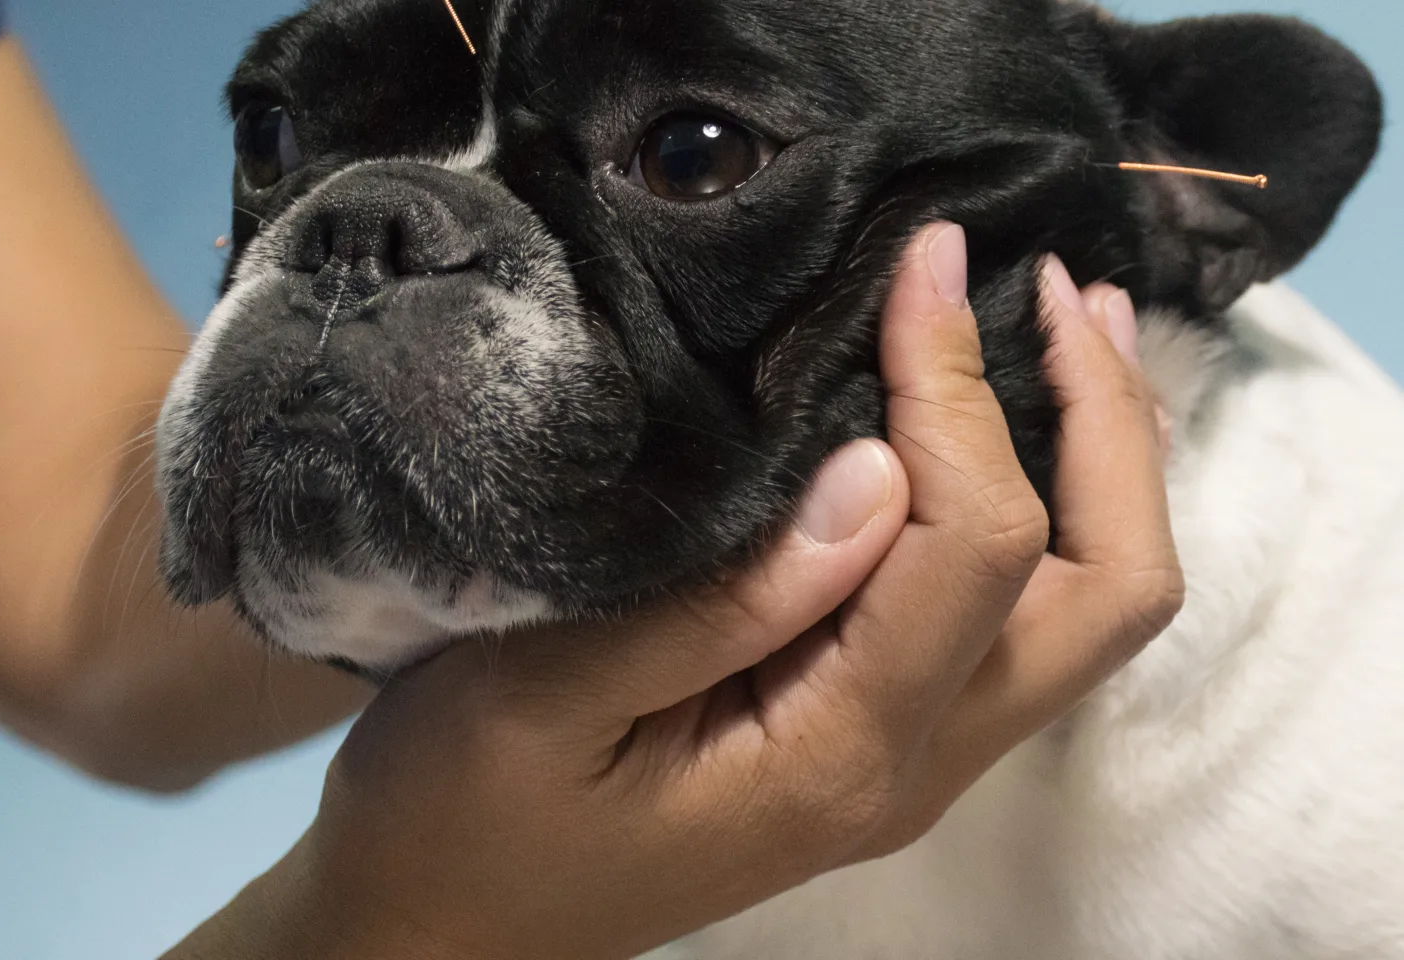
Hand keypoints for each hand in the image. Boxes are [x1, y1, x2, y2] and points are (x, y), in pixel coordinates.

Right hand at [165, 224, 1182, 959]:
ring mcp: (910, 765)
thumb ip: (723, 600)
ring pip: (1088, 613)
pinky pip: (1019, 622)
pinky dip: (1044, 511)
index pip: (978, 546)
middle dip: (1109, 424)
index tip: (918, 262)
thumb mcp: (547, 694)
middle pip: (1107, 591)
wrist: (447, 928)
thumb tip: (877, 472)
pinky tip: (997, 431)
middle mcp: (912, 767)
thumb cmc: (462, 814)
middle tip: (1055, 285)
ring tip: (1068, 328)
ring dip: (1101, 466)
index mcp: (837, 752)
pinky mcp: (879, 743)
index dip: (964, 390)